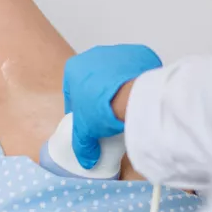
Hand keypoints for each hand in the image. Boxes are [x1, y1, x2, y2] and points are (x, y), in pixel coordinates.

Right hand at [63, 44, 162, 167]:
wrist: (133, 97)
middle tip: (108, 115)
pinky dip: (136, 81)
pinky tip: (139, 97)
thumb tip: (86, 160)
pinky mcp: (139, 54)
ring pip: (116, 74)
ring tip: (126, 107)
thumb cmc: (101, 108)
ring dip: (118, 88)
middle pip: (94, 80)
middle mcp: (94, 54)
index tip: (89, 121)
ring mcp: (118, 51)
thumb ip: (82, 146)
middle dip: (99, 96)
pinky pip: (136, 70)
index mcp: (74, 68)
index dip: (79, 109)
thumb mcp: (85, 132)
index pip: (72, 92)